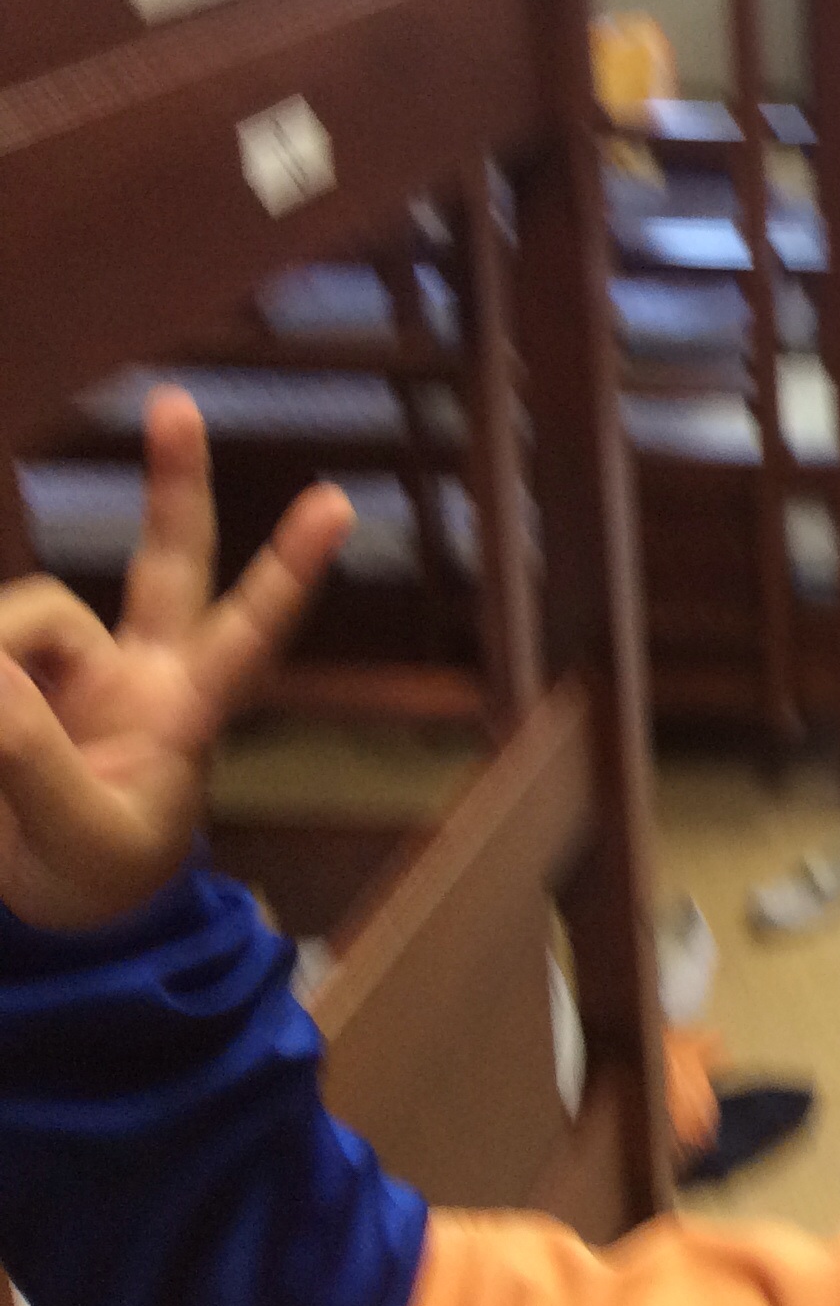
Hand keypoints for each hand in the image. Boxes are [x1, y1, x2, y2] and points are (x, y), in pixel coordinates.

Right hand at [0, 390, 351, 930]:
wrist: (51, 902)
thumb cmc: (96, 872)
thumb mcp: (82, 842)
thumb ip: (35, 766)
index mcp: (188, 712)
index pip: (251, 633)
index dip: (290, 570)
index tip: (339, 503)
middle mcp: (141, 670)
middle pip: (169, 561)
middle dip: (174, 482)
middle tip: (178, 403)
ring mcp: (75, 665)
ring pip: (28, 616)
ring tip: (3, 756)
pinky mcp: (10, 673)